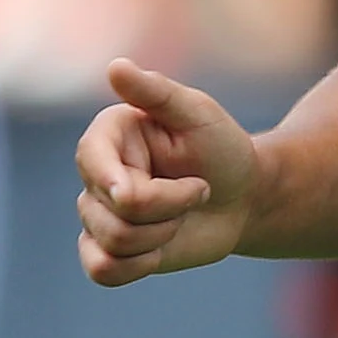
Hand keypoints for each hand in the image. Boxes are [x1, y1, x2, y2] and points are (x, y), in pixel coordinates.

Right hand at [78, 60, 257, 286]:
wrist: (245, 196)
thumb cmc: (224, 149)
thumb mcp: (199, 114)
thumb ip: (158, 93)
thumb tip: (115, 66)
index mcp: (108, 137)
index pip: (92, 165)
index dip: (129, 184)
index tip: (182, 182)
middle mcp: (95, 175)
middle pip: (114, 212)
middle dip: (172, 207)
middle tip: (199, 188)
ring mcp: (97, 214)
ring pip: (113, 243)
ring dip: (164, 233)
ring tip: (183, 213)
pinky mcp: (107, 249)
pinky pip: (103, 271)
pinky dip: (141, 264)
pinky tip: (163, 247)